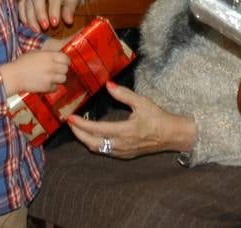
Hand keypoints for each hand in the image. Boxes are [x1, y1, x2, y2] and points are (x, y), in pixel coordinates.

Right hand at [0, 49, 69, 94]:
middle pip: (66, 69)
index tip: (63, 62)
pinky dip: (52, 86)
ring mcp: (50, 77)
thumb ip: (48, 54)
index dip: (65, 61)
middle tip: (57, 70)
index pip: (65, 58)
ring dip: (59, 78)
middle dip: (62, 70)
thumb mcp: (35, 53)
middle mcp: (52, 66)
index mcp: (49, 56)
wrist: (15, 75)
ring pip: (63, 78)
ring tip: (52, 77)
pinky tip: (46, 83)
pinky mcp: (47, 87)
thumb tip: (57, 56)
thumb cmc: (23, 62)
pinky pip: (56, 87)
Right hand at [18, 0, 80, 31]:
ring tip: (36, 30)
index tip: (55, 24)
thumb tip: (69, 21)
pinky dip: (23, 15)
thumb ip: (70, 9)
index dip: (54, 9)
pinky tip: (27, 25)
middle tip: (44, 27)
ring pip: (28, 0)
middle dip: (39, 13)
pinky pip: (21, 3)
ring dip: (30, 17)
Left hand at [66, 82, 196, 158]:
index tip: (71, 118)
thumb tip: (108, 84)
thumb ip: (124, 94)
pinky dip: (94, 143)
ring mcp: (122, 152)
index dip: (82, 124)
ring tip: (77, 128)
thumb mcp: (142, 102)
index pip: (97, 129)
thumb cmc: (157, 117)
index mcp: (125, 131)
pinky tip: (91, 135)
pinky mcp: (125, 154)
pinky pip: (105, 151)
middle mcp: (121, 144)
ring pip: (98, 149)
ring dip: (85, 139)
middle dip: (78, 133)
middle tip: (69, 123)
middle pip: (92, 143)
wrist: (171, 135)